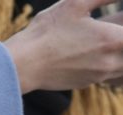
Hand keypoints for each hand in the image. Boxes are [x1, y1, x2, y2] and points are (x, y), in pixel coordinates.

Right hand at [5, 0, 122, 92]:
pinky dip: (112, 65)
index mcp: (112, 40)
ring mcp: (98, 76)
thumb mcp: (76, 3)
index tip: (120, 20)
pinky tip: (100, 54)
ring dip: (120, 55)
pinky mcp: (86, 83)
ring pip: (122, 70)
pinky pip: (109, 76)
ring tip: (112, 42)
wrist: (24, 65)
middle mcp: (110, 62)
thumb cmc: (47, 32)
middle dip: (122, 42)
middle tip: (115, 30)